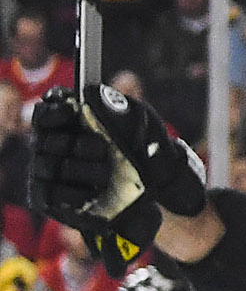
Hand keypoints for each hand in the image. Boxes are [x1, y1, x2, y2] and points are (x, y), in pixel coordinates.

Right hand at [29, 84, 209, 257]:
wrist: (156, 184)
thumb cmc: (144, 146)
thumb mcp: (140, 120)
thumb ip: (116, 105)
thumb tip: (92, 92)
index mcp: (66, 123)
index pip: (44, 113)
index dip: (52, 111)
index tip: (70, 110)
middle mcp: (49, 147)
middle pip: (46, 140)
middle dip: (76, 144)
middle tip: (100, 149)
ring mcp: (45, 172)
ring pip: (50, 166)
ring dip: (82, 169)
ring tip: (106, 172)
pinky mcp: (46, 198)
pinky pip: (51, 194)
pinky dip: (75, 192)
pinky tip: (93, 192)